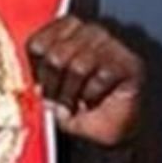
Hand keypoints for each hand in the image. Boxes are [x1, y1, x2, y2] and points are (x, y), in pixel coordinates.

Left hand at [27, 16, 144, 146]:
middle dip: (54, 85)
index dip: (36, 71)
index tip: (41, 87)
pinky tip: (94, 100)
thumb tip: (31, 80)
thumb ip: (39, 77)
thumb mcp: (49, 90)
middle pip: (57, 54)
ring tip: (74, 103)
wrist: (106, 131)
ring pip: (79, 64)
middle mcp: (89, 31)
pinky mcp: (130, 62)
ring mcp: (112, 44)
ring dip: (72, 93)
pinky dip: (93, 95)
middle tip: (58, 101)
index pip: (38, 42)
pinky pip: (102, 75)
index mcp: (65, 31)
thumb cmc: (77, 106)